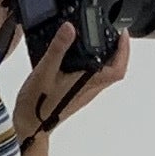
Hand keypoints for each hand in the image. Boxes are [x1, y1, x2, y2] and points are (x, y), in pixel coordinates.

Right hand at [14, 25, 129, 141]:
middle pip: (115, 70)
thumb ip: (58, 48)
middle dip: (118, 51)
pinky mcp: (77, 94)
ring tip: (100, 40)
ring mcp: (84, 93)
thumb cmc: (36, 105)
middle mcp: (89, 89)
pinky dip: (94, 64)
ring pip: (105, 74)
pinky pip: (94, 77)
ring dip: (107, 58)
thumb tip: (70, 28)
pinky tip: (82, 55)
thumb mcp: (44, 71)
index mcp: (86, 82)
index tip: (122, 34)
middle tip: (114, 33)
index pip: (117, 69)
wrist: (30, 127)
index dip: (124, 50)